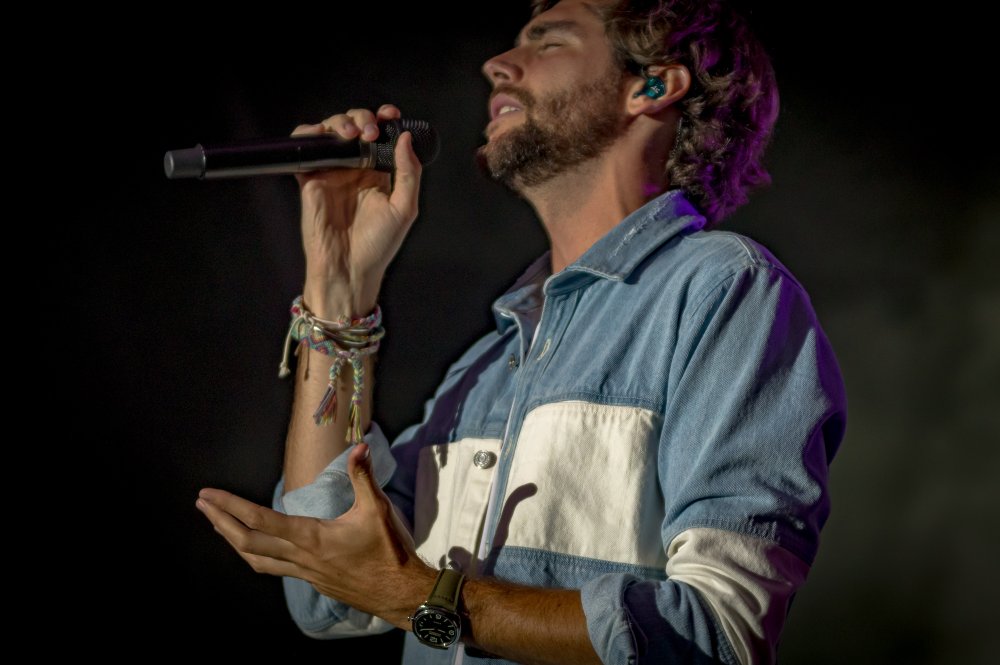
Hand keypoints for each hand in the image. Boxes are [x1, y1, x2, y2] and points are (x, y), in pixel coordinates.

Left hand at [196, 444, 434, 627]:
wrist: (399, 593)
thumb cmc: (388, 552)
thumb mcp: (377, 510)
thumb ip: (363, 477)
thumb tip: (359, 445)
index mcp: (311, 538)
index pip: (261, 520)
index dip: (231, 506)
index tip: (209, 494)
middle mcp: (301, 557)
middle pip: (248, 543)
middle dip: (221, 522)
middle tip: (201, 504)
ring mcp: (305, 573)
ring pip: (257, 560)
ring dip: (234, 541)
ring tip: (218, 525)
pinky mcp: (313, 581)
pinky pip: (274, 568)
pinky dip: (257, 554)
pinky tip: (257, 548)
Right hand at [292, 104, 422, 317]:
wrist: (348, 269)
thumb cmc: (378, 246)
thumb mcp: (404, 208)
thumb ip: (409, 172)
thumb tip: (405, 138)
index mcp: (379, 173)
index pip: (382, 136)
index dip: (385, 119)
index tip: (391, 115)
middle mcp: (355, 168)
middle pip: (356, 126)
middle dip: (364, 118)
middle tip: (370, 131)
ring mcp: (332, 171)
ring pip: (330, 130)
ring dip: (340, 121)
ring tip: (352, 133)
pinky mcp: (310, 177)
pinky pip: (304, 147)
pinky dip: (308, 133)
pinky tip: (322, 136)